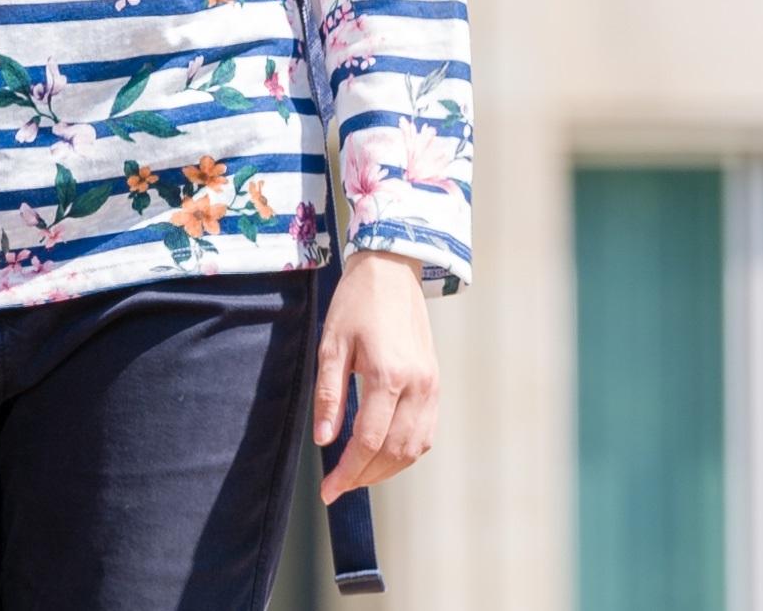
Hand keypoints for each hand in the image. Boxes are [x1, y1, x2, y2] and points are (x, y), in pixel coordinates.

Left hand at [317, 249, 440, 497]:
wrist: (392, 272)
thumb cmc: (356, 304)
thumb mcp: (331, 344)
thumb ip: (329, 394)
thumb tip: (325, 440)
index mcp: (389, 374)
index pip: (368, 440)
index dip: (347, 471)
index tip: (328, 490)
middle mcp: (418, 385)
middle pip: (394, 451)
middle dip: (365, 476)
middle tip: (338, 488)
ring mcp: (433, 386)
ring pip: (415, 448)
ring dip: (387, 470)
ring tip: (357, 476)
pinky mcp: (437, 385)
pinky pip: (426, 432)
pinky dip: (405, 452)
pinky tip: (383, 455)